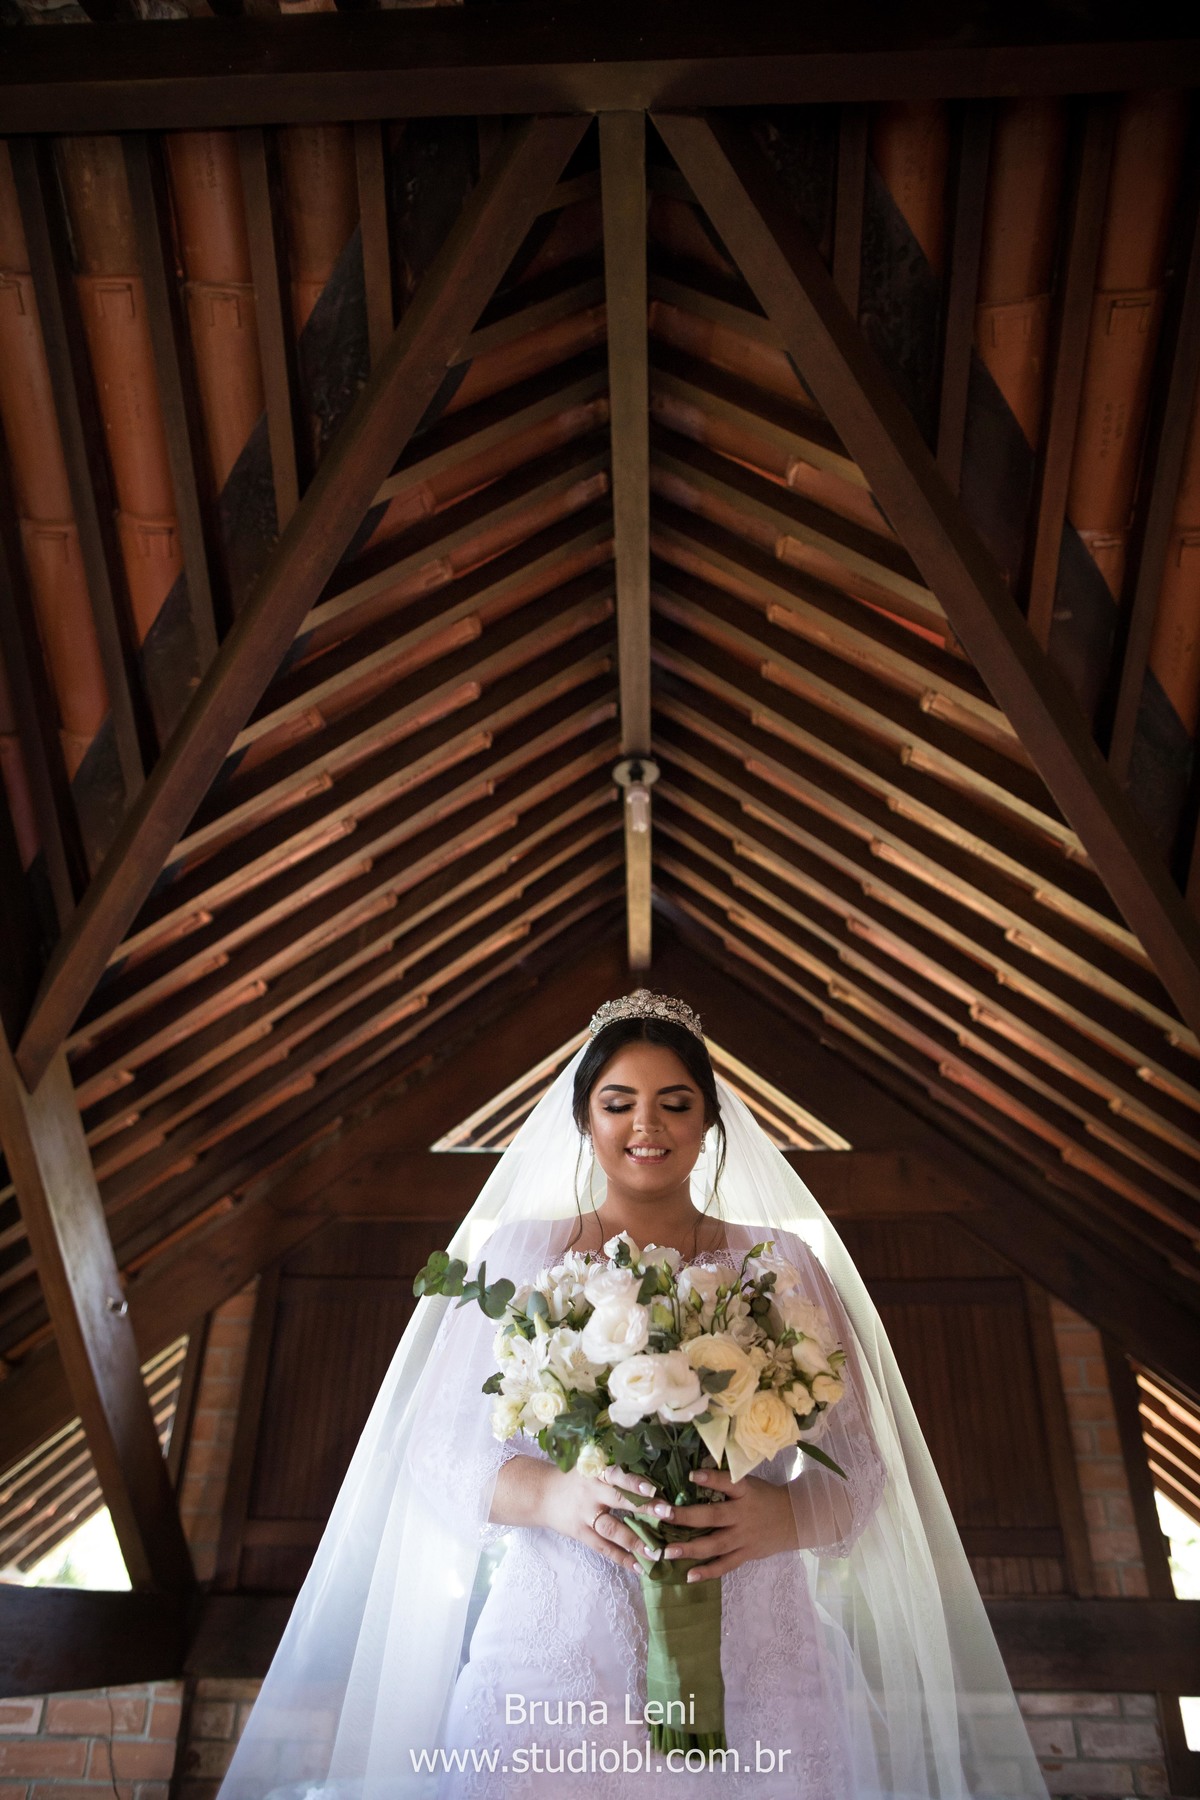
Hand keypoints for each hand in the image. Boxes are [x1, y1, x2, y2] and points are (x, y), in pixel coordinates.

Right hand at [541, 1462, 663, 1571]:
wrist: (543, 1494)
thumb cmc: (577, 1479)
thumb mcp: (592, 1468)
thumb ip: (615, 1473)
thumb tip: (654, 1476)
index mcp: (596, 1472)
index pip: (616, 1475)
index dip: (634, 1481)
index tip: (654, 1488)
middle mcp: (591, 1492)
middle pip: (618, 1500)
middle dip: (644, 1508)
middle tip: (668, 1514)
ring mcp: (585, 1514)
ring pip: (612, 1529)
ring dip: (635, 1541)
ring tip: (656, 1552)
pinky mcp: (581, 1534)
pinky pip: (603, 1548)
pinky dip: (622, 1558)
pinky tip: (640, 1567)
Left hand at [643, 1469, 799, 1580]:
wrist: (793, 1519)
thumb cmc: (763, 1497)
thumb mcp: (749, 1483)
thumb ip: (725, 1482)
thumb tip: (691, 1474)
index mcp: (745, 1492)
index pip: (729, 1482)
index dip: (711, 1479)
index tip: (691, 1475)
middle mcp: (743, 1515)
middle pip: (713, 1516)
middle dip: (685, 1517)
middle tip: (661, 1515)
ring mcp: (744, 1537)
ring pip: (715, 1545)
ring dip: (689, 1549)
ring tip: (667, 1551)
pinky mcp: (746, 1554)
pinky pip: (725, 1565)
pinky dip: (708, 1572)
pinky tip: (688, 1575)